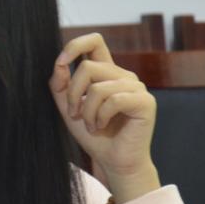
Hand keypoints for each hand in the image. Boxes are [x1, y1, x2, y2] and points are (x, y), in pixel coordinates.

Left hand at [49, 33, 160, 203]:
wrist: (114, 161)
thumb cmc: (94, 135)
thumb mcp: (69, 108)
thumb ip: (61, 86)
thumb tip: (60, 64)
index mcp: (106, 72)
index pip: (94, 41)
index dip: (74, 45)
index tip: (60, 63)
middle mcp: (122, 75)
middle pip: (88, 66)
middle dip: (73, 94)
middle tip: (75, 115)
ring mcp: (136, 86)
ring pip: (98, 87)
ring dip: (87, 111)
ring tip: (91, 125)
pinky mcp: (145, 101)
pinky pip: (113, 100)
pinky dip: (100, 116)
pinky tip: (102, 126)